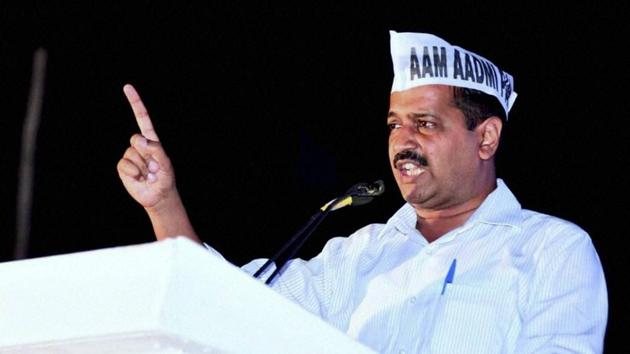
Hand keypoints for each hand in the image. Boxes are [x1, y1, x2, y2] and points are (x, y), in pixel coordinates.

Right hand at [117, 84, 175, 209]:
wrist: (157, 195)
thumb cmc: (164, 178)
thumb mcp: (166, 164)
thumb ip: (156, 150)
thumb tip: (139, 140)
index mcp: (152, 140)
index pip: (142, 119)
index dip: (135, 103)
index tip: (127, 87)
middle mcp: (139, 145)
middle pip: (136, 139)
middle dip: (145, 152)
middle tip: (153, 166)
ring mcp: (130, 155)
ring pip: (131, 154)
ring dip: (141, 167)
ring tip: (147, 174)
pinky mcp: (123, 166)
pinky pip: (124, 165)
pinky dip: (133, 173)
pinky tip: (139, 178)